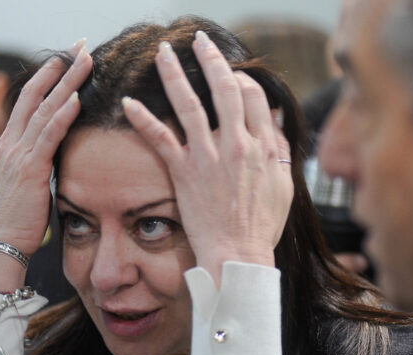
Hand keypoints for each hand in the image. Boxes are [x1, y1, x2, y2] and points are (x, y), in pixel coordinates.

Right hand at [0, 40, 92, 292]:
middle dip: (60, 67)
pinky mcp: (30, 170)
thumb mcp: (26, 182)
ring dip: (68, 82)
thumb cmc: (17, 219)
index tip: (67, 57)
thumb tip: (56, 151)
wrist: (0, 245)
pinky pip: (48, 136)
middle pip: (37, 94)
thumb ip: (38, 161)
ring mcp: (18, 154)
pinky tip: (76, 98)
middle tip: (80, 45)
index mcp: (9, 144)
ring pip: (45, 109)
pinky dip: (62, 115)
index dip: (48, 76)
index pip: (29, 99)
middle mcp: (11, 143)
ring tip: (86, 60)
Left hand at [123, 31, 293, 286]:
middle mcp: (236, 144)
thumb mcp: (284, 184)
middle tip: (200, 42)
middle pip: (224, 89)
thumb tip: (273, 119)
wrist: (239, 254)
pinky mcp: (184, 172)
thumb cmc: (262, 225)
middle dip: (211, 60)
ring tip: (163, 53)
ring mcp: (208, 156)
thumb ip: (277, 148)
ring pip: (190, 105)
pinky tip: (128, 102)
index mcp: (263, 145)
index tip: (231, 73)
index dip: (241, 79)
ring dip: (174, 74)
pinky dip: (143, 119)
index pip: (253, 96)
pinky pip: (160, 139)